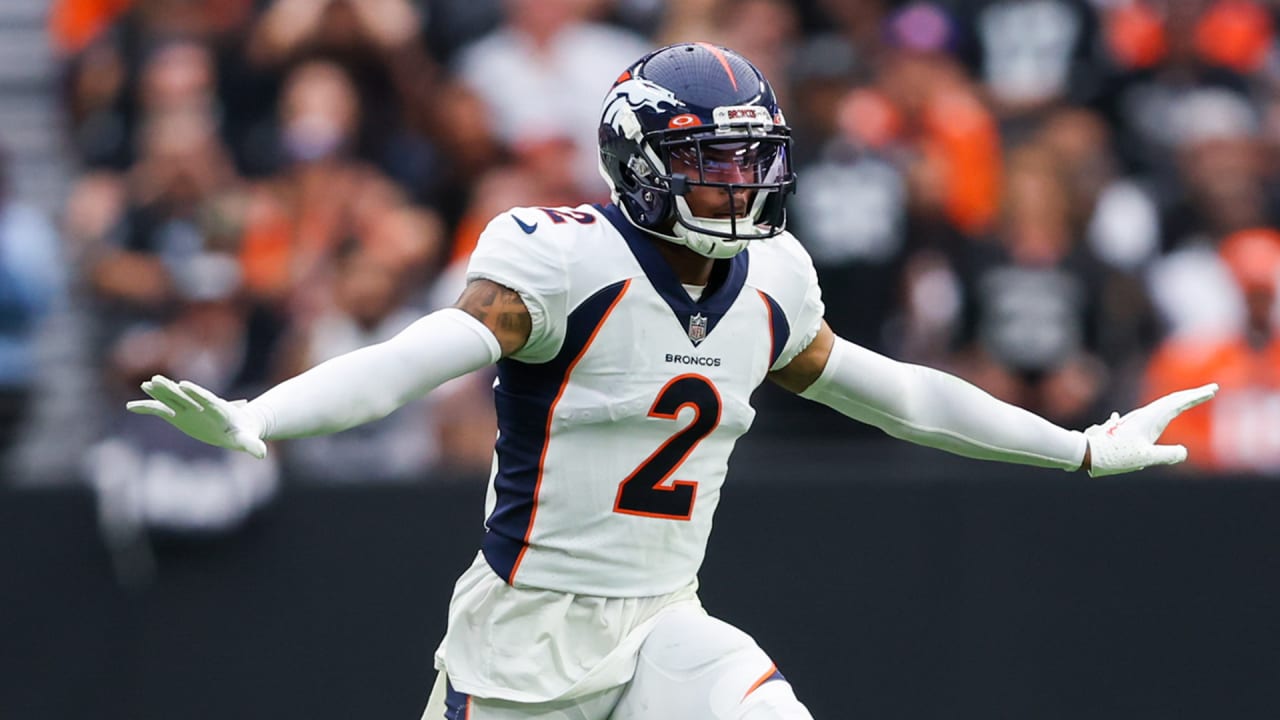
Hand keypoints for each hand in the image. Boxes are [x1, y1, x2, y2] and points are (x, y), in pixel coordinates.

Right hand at [126, 375, 267, 458]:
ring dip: (159, 392)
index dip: (196, 393)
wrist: (238, 426)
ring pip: (171, 398)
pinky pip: (160, 410)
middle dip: (172, 389)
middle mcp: (200, 405)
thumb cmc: (243, 433)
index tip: (184, 386)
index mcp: (218, 408)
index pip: (206, 398)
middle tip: (157, 380)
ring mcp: (188, 408)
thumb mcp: (247, 440)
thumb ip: (253, 445)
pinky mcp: (179, 415)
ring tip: (145, 384)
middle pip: (185, 395)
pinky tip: (131, 406)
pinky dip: (147, 408)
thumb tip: (263, 454)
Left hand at [1083, 383, 1217, 476]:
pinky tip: (1158, 413)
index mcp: (1150, 419)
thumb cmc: (1113, 455)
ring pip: (1160, 407)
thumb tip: (1184, 452)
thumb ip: (1167, 455)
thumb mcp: (1144, 458)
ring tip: (1189, 400)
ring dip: (1178, 402)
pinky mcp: (1128, 428)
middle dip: (1192, 395)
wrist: (1085, 452)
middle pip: (1172, 401)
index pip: (1178, 403)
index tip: (1213, 388)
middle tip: (1211, 389)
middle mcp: (1143, 416)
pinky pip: (1149, 417)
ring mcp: (1135, 421)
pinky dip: (1160, 414)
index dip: (1197, 396)